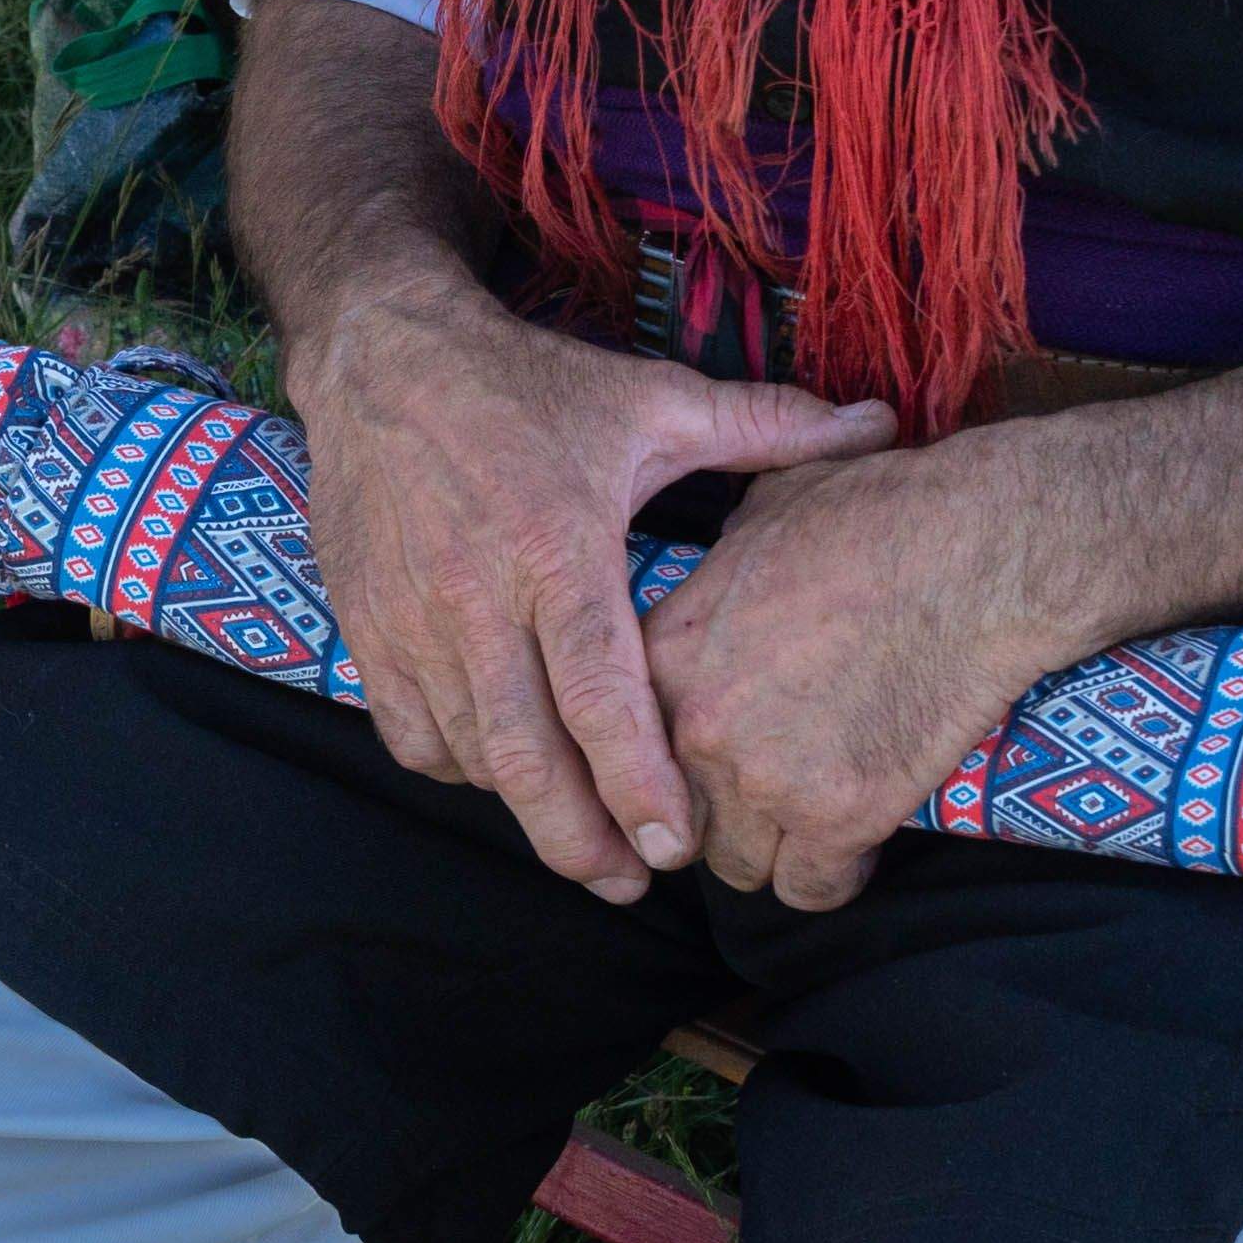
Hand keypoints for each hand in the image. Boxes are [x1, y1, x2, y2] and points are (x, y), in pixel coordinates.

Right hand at [286, 278, 890, 899]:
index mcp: (558, 547)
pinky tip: (501, 772)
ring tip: (580, 842)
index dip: (638, 783)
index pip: (599, 695)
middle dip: (579, 839)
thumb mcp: (651, 400)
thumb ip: (768, 428)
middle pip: (526, 755)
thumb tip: (877, 424)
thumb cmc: (526, 383)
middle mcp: (478, 595)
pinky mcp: (365, 627)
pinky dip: (457, 767)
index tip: (674, 849)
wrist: (381, 356)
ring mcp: (411, 619)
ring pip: (470, 754)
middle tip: (628, 886)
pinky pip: (409, 733)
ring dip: (526, 808)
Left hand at [646, 440, 1084, 914]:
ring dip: (777, 851)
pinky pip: (810, 890)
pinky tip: (857, 844)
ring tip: (818, 819)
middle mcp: (697, 726)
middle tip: (777, 789)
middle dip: (724, 812)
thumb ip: (722, 564)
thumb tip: (723, 567)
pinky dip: (834, 877)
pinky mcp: (837, 817)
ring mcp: (763, 779)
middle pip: (682, 817)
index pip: (636, 748)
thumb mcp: (765, 511)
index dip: (680, 756)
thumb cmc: (885, 515)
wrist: (979, 552)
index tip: (722, 755)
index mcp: (667, 654)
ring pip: (741, 866)